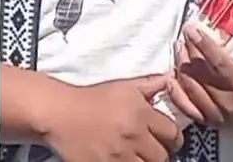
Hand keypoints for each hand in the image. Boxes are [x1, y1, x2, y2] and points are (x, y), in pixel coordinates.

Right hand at [42, 75, 183, 161]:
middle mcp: (133, 135)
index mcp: (141, 114)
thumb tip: (169, 79)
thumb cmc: (91, 97)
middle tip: (147, 149)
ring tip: (131, 155)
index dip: (172, 137)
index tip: (165, 139)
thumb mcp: (122, 87)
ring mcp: (119, 155)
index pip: (173, 134)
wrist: (58, 112)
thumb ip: (148, 84)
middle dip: (156, 153)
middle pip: (162, 156)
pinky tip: (117, 158)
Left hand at [167, 24, 232, 141]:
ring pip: (190, 87)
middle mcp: (229, 100)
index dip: (203, 44)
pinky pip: (187, 107)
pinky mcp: (211, 122)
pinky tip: (170, 77)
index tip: (192, 28)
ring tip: (178, 47)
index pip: (219, 62)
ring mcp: (218, 113)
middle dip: (188, 50)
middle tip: (184, 34)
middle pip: (200, 72)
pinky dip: (176, 92)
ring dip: (180, 66)